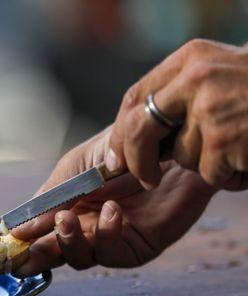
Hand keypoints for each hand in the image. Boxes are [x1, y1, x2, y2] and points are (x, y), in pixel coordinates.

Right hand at [12, 127, 215, 275]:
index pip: (39, 232)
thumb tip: (19, 226)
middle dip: (37, 256)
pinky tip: (111, 211)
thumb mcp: (77, 166)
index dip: (22, 242)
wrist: (169, 139)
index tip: (4, 246)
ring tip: (65, 218)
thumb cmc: (123, 147)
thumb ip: (51, 195)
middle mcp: (86, 226)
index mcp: (68, 207)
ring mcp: (112, 237)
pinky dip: (106, 236)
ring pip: (81, 258)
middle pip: (55, 252)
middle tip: (23, 255)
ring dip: (67, 243)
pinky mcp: (140, 244)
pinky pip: (115, 253)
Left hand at [107, 39, 247, 190]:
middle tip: (143, 178)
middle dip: (135, 159)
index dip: (121, 131)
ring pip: (182, 156)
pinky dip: (227, 175)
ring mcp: (212, 108)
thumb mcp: (220, 75)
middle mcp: (196, 78)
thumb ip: (182, 96)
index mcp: (191, 59)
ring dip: (205, 163)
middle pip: (139, 127)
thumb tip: (135, 138)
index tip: (116, 156)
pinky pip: (208, 172)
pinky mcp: (226, 138)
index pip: (136, 96)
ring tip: (238, 145)